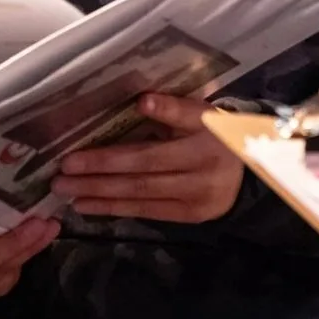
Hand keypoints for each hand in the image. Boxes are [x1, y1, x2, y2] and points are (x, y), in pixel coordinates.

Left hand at [50, 94, 244, 222]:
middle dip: (98, 173)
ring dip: (99, 194)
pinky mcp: (189, 216)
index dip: (115, 152)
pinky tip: (88, 205)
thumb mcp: (205, 113)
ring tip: (66, 190)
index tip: (78, 150)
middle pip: (141, 174)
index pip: (153, 148)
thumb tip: (141, 101)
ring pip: (140, 196)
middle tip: (61, 172)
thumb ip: (175, 109)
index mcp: (203, 141)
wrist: (256, 167)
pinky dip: (115, 208)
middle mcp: (199, 173)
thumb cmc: (221, 131)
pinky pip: (147, 212)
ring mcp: (194, 198)